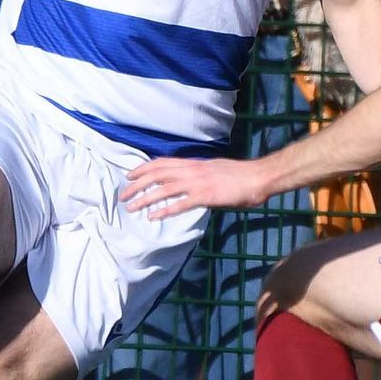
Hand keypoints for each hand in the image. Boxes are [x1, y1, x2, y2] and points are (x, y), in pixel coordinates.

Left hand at [120, 154, 266, 219]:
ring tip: (131, 207)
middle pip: (157, 174)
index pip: (162, 163)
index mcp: (194, 163)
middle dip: (137, 184)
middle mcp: (192, 170)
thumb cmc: (240, 176)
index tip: (130, 175)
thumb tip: (190, 183)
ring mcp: (197, 183)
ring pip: (163, 189)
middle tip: (123, 195)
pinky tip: (153, 216)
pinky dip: (164, 210)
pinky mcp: (205, 196)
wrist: (257, 177)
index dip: (144, 168)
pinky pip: (180, 204)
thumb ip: (199, 175)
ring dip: (144, 198)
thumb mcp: (214, 170)